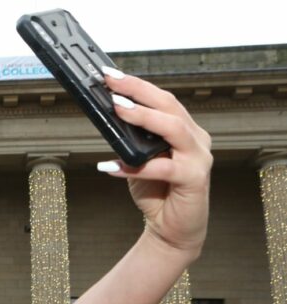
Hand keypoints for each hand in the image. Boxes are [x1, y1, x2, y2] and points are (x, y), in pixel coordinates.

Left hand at [99, 67, 212, 257]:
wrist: (172, 229)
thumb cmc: (155, 190)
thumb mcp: (137, 159)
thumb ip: (129, 140)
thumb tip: (104, 117)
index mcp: (183, 129)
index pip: (161, 99)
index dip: (136, 85)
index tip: (110, 74)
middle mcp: (195, 139)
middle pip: (169, 105)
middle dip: (138, 91)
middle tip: (111, 84)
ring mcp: (199, 158)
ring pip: (172, 128)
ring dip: (143, 117)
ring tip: (117, 109)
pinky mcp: (194, 179)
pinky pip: (163, 168)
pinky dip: (135, 166)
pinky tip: (110, 166)